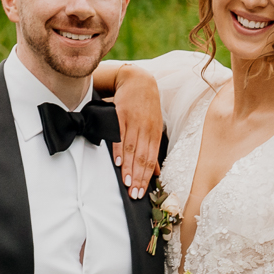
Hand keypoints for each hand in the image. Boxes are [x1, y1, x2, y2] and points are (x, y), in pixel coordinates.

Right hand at [110, 63, 162, 198]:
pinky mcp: (122, 115)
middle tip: (134, 194)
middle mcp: (146, 129)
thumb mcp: (154, 126)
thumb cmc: (146, 106)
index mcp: (155, 134)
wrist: (138, 80)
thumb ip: (153, 150)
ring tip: (127, 183)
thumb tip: (155, 173)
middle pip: (142, 158)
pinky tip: (118, 162)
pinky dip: (119, 149)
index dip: (146, 178)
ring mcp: (134, 122)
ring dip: (129, 168)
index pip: (151, 160)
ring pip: (132, 149)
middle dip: (138, 178)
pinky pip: (120, 135)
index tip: (141, 193)